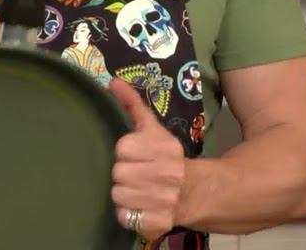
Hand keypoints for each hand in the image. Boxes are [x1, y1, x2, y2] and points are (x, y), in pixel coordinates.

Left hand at [108, 78, 186, 242]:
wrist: (193, 191)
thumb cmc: (165, 157)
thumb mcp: (152, 129)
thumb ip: (132, 104)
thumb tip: (112, 82)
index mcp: (164, 148)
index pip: (123, 148)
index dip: (125, 153)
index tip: (135, 155)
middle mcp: (167, 174)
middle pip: (118, 173)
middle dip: (123, 174)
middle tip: (135, 174)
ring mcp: (164, 200)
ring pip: (118, 196)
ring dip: (124, 194)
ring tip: (136, 190)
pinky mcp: (158, 223)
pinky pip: (125, 217)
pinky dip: (128, 214)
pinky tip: (139, 206)